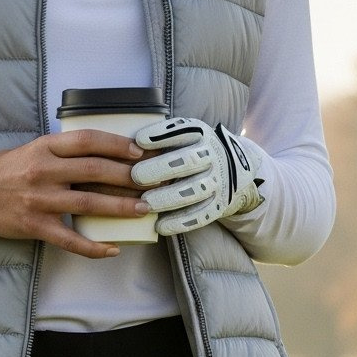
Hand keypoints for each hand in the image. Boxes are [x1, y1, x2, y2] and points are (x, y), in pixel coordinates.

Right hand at [0, 130, 149, 257]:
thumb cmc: (9, 170)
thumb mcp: (35, 149)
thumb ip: (66, 151)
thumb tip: (109, 156)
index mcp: (45, 147)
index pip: (87, 140)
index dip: (117, 145)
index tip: (140, 152)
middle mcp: (43, 171)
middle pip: (93, 170)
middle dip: (128, 176)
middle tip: (152, 181)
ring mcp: (39, 200)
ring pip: (87, 203)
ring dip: (119, 207)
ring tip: (143, 209)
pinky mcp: (34, 226)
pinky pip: (69, 239)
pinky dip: (92, 246)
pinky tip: (112, 248)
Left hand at [129, 117, 264, 234]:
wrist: (233, 171)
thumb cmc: (192, 152)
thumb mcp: (185, 137)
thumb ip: (162, 139)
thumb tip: (122, 144)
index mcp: (201, 134)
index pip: (182, 131)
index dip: (161, 136)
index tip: (138, 141)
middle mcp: (212, 156)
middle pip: (187, 161)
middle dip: (161, 168)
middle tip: (136, 176)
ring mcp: (218, 181)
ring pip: (193, 190)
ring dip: (168, 198)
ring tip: (145, 203)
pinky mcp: (219, 204)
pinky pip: (201, 215)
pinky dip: (180, 222)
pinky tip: (160, 226)